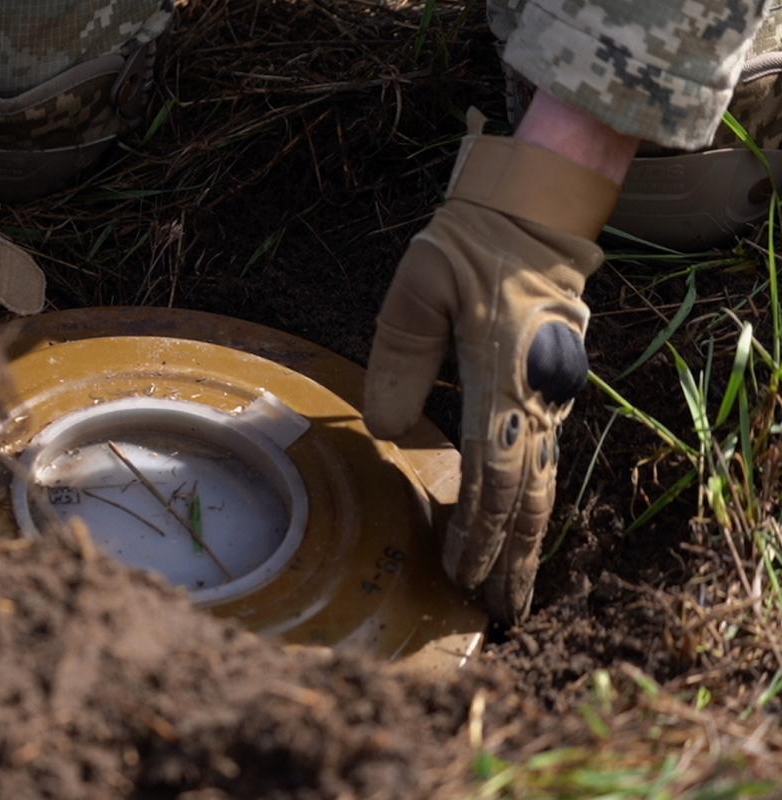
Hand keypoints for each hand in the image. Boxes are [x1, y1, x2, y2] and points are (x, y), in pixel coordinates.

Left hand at [363, 133, 615, 622]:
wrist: (534, 215)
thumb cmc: (469, 246)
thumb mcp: (419, 288)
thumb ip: (399, 357)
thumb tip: (384, 430)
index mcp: (503, 375)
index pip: (493, 470)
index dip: (476, 527)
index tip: (459, 570)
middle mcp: (536, 395)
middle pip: (528, 495)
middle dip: (510, 556)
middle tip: (495, 611)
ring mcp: (549, 395)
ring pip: (542, 485)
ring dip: (524, 542)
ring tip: (509, 592)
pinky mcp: (549, 391)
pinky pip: (543, 463)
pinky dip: (529, 508)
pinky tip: (514, 534)